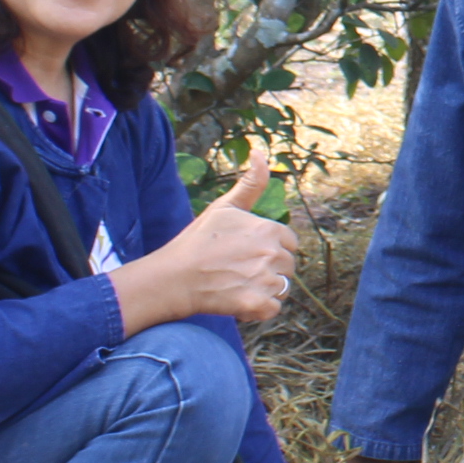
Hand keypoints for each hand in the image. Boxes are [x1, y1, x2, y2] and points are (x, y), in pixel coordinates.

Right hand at [111, 158, 298, 335]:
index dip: (270, 249)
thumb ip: (250, 183)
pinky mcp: (256, 304)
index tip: (247, 253)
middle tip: (238, 270)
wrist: (174, 277)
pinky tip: (238, 300)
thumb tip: (260, 152)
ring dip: (265, 290)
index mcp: (268, 229)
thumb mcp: (224, 207)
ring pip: (282, 288)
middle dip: (269, 270)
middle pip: (288, 267)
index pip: (289, 243)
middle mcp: (271, 254)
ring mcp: (265, 280)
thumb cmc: (197, 241)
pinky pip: (272, 310)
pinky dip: (258, 309)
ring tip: (237, 284)